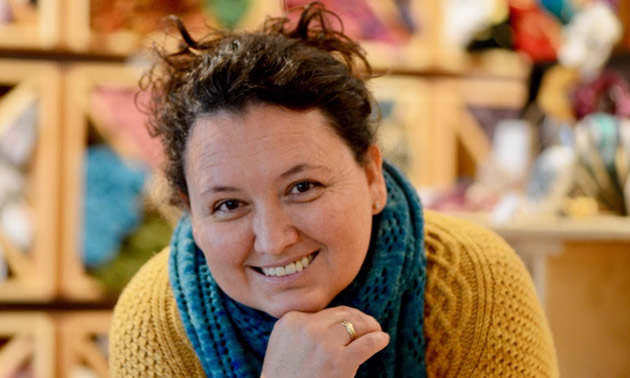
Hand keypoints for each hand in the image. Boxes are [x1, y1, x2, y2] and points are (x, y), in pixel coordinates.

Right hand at [261, 306, 389, 377]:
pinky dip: (378, 339)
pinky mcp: (339, 362)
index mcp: (291, 321)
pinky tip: (382, 339)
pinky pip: (367, 343)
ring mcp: (323, 344)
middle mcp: (306, 328)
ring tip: (377, 332)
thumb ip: (302, 328)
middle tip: (369, 325)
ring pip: (357, 325)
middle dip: (359, 318)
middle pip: (342, 315)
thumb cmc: (284, 377)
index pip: (326, 312)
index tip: (352, 321)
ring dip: (371, 327)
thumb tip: (335, 320)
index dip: (343, 316)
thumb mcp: (283, 344)